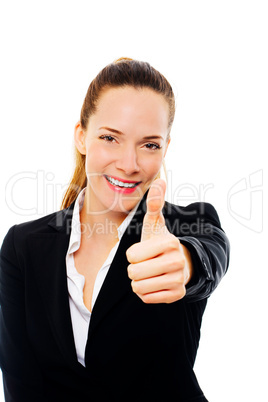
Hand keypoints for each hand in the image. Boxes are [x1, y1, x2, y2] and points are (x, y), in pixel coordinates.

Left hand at [126, 179, 192, 303]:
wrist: (179, 263)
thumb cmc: (159, 243)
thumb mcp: (154, 223)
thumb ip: (154, 203)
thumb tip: (160, 180)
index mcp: (169, 243)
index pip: (131, 256)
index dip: (133, 254)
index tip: (144, 251)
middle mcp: (177, 262)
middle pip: (133, 273)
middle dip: (134, 269)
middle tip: (145, 263)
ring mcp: (178, 280)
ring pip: (138, 287)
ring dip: (139, 281)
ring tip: (150, 273)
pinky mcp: (177, 295)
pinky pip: (147, 298)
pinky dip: (146, 292)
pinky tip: (155, 283)